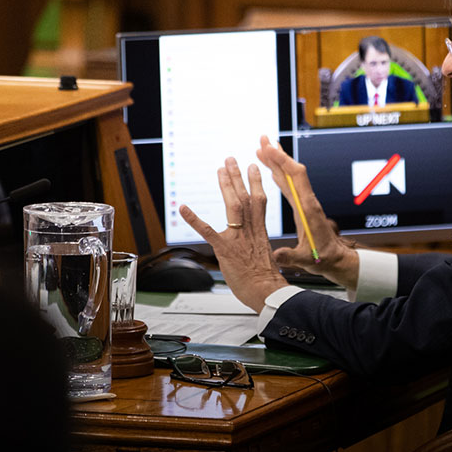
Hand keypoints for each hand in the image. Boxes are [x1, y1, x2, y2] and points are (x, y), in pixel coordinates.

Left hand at [179, 157, 287, 311]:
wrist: (266, 291)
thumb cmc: (267, 281)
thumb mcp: (267, 258)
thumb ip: (259, 248)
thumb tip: (255, 250)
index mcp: (260, 232)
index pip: (259, 201)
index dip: (256, 183)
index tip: (254, 168)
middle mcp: (250, 231)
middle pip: (245, 197)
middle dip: (238, 177)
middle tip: (231, 160)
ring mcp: (237, 238)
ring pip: (233, 206)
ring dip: (226, 186)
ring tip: (220, 169)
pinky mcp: (225, 249)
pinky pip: (207, 231)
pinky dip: (194, 218)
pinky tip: (184, 208)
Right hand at [257, 135, 358, 289]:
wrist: (337, 260)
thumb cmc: (324, 259)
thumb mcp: (306, 260)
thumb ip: (291, 257)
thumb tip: (277, 256)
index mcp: (308, 209)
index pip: (296, 178)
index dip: (282, 162)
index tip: (269, 148)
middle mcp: (307, 201)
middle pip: (292, 171)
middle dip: (277, 154)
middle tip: (263, 139)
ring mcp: (305, 203)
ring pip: (290, 177)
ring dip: (277, 162)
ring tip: (263, 148)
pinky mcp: (303, 207)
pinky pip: (290, 186)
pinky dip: (280, 175)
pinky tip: (272, 170)